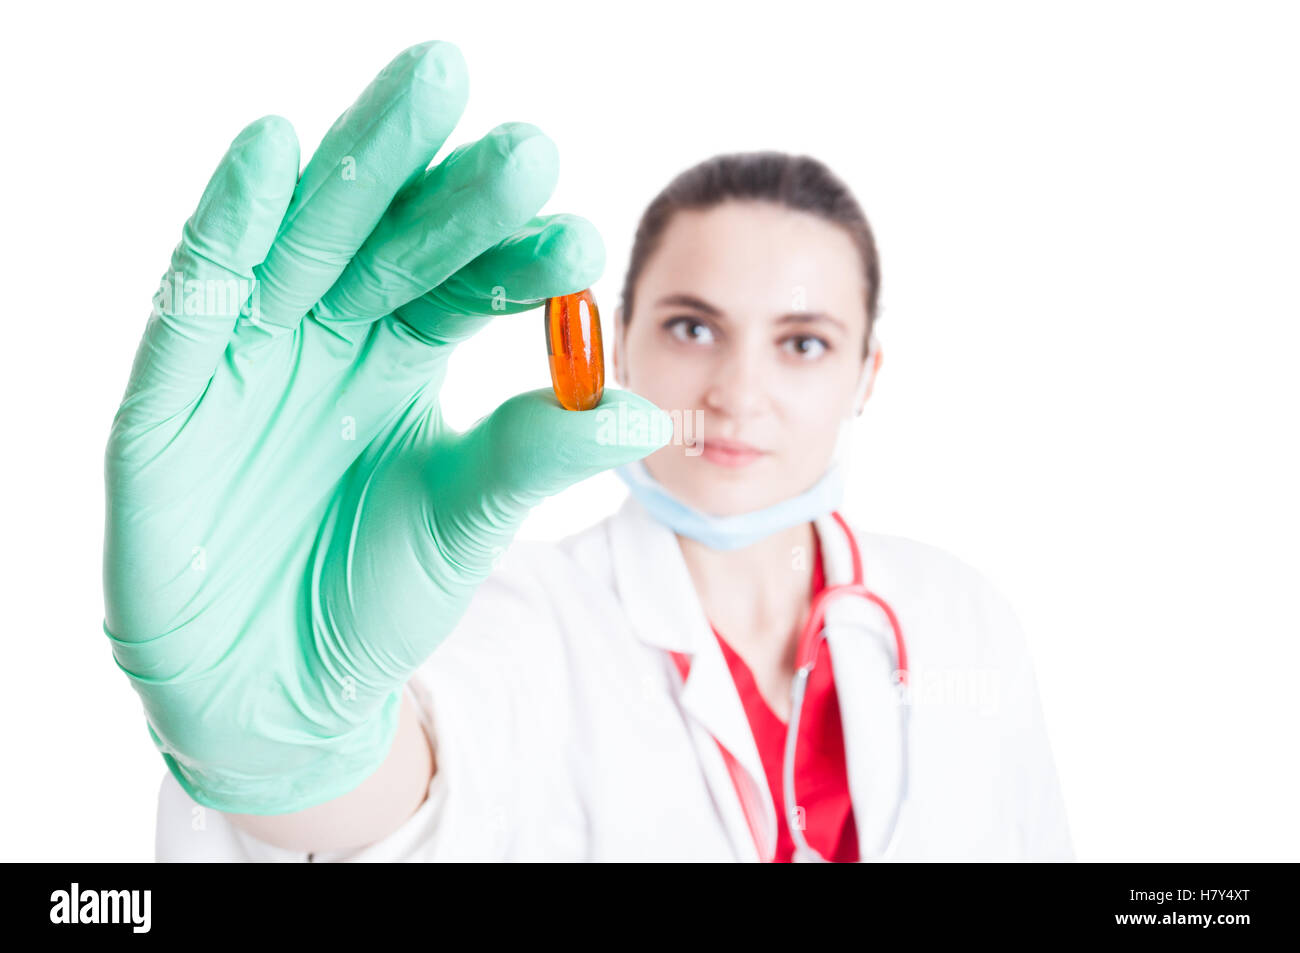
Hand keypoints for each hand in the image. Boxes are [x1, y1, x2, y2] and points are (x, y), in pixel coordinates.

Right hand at [103, 41, 669, 814]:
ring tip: (424, 95)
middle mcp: (328, 332)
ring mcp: (248, 351)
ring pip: (302, 239)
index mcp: (402, 353)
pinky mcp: (171, 391)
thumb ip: (535, 457)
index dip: (514, 255)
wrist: (276, 690)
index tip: (578, 237)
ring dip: (357, 168)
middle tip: (521, 136)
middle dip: (449, 180)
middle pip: (388, 232)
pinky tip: (271, 152)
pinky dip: (227, 225)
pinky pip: (197, 296)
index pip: (462, 279)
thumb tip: (645, 412)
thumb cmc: (371, 598)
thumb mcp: (463, 522)